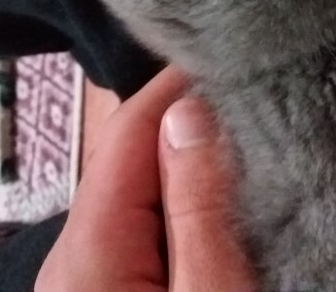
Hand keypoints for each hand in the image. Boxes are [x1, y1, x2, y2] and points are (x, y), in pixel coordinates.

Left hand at [35, 66, 257, 291]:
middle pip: (131, 161)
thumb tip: (188, 112)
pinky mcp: (112, 290)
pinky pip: (148, 231)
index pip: (126, 131)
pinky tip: (226, 208)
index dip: (176, 88)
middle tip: (258, 113)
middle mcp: (77, 255)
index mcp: (89, 249)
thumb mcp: (210, 289)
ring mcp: (92, 275)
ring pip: (143, 195)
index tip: (235, 66)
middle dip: (191, 130)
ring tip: (254, 154)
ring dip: (194, 172)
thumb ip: (197, 207)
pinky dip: (186, 210)